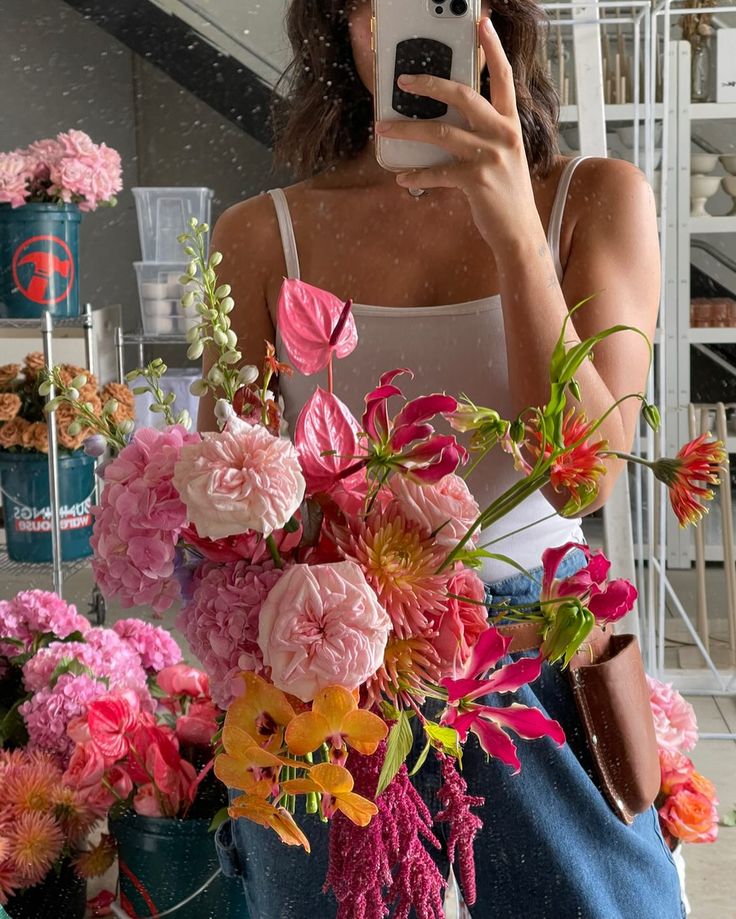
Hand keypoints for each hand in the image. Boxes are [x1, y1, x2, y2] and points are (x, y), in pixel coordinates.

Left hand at [375, 18, 542, 251]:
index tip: (482, 23)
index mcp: (510, 124)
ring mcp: (490, 157)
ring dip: (407, 130)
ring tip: (384, 129)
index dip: (493, 48)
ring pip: (441, 133)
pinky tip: (402, 177)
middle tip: (403, 80)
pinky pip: (437, 172)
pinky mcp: (476, 181)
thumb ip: (484, 133)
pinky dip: (417, 175)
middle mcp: (503, 134)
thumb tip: (449, 121)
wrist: (519, 231)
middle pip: (463, 96)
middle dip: (430, 84)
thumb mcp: (503, 155)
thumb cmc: (506, 193)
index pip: (504, 77)